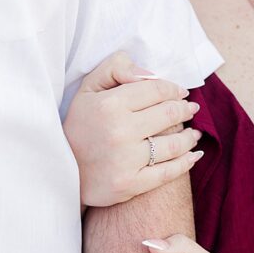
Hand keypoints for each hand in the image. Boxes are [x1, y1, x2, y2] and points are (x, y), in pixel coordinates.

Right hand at [64, 51, 203, 207]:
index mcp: (110, 105)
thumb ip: (116, 68)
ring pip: (174, 144)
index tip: (180, 93)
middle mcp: (119, 132)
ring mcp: (125, 161)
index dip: (173, 89)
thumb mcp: (87, 89)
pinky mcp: (128, 184)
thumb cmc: (78, 126)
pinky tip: (193, 155)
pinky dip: (186, 163)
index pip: (157, 90)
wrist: (60, 171)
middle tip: (189, 110)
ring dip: (189, 136)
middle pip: (170, 114)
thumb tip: (151, 74)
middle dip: (184, 110)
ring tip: (192, 133)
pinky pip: (168, 173)